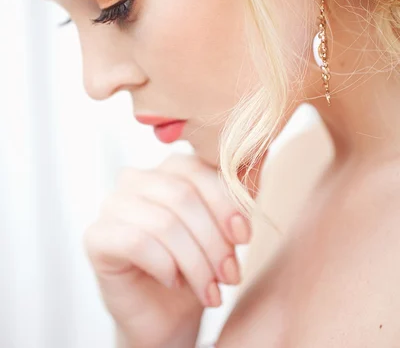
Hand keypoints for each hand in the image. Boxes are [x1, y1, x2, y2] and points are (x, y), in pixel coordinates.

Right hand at [83, 153, 251, 347]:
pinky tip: (174, 281)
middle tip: (230, 275)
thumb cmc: (197, 265)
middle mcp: (135, 179)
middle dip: (213, 242)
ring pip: (164, 223)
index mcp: (166, 169)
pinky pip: (137, 242)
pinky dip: (165, 266)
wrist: (168, 314)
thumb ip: (241, 189)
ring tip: (210, 291)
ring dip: (195, 263)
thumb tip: (263, 148)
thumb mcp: (226, 226)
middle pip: (182, 197)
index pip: (197, 169)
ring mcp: (112, 205)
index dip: (225, 203)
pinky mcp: (97, 237)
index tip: (245, 237)